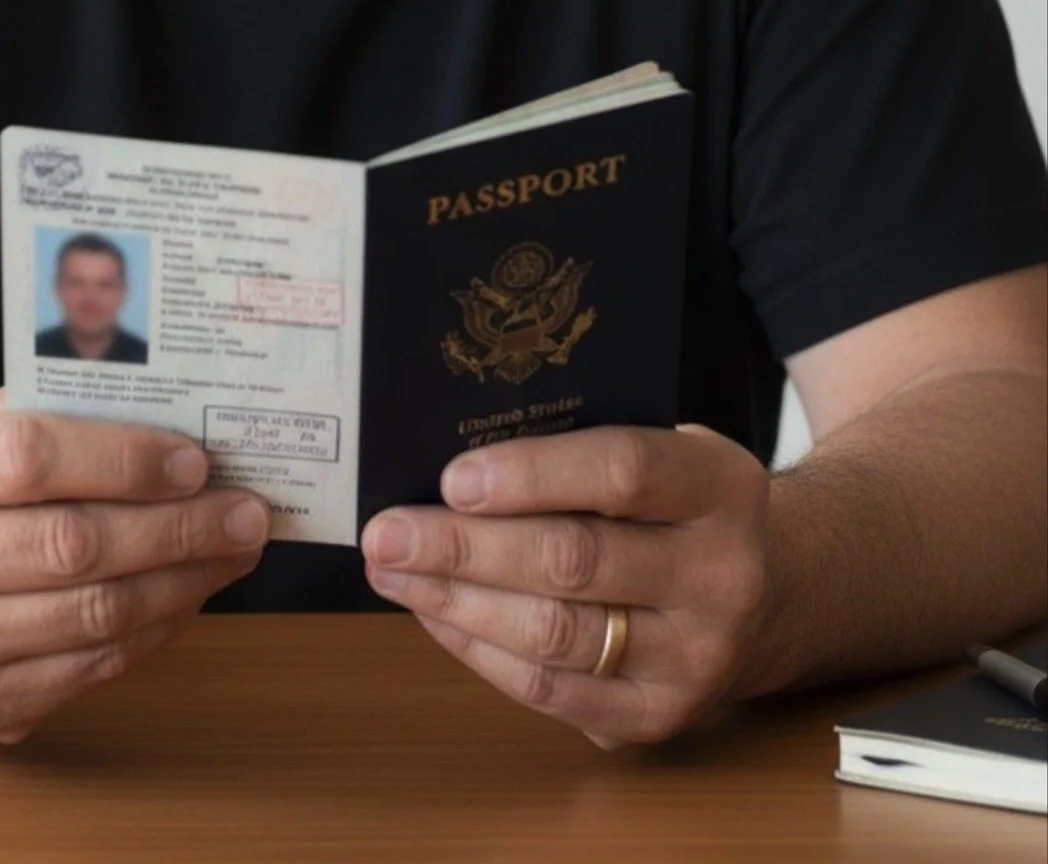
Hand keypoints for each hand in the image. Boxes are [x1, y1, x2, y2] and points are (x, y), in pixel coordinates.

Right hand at [0, 392, 269, 741]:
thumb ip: (39, 414)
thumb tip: (167, 412)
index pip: (31, 459)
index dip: (124, 459)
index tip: (196, 459)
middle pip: (74, 545)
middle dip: (179, 527)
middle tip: (246, 510)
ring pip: (93, 616)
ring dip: (183, 583)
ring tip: (233, 550)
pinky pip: (88, 669)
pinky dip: (152, 631)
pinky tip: (185, 595)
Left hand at [360, 424, 768, 744]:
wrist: (777, 591)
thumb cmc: (685, 504)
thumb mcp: (669, 449)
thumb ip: (584, 448)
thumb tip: (455, 463)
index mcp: (722, 486)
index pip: (622, 471)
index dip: (531, 474)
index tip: (452, 476)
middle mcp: (721, 576)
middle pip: (574, 560)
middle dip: (463, 546)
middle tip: (387, 530)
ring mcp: (696, 658)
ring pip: (554, 635)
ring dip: (456, 601)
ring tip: (394, 569)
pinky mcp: (661, 717)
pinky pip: (552, 693)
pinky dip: (480, 652)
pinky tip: (436, 614)